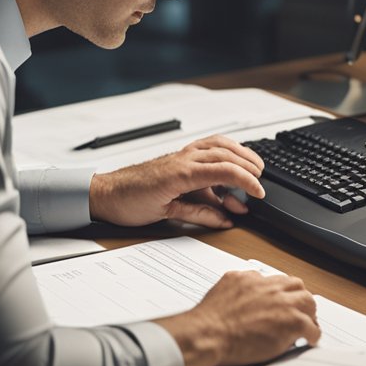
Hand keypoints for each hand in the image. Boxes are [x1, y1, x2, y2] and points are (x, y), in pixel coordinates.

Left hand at [89, 135, 264, 228]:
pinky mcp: (178, 158)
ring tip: (254, 167)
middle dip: (248, 168)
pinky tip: (231, 160)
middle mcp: (184, 158)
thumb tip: (224, 220)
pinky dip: (224, 150)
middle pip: (226, 155)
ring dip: (240, 154)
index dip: (246, 182)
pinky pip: (206, 147)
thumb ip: (199, 214)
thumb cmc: (129, 202)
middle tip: (260, 184)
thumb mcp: (166, 214)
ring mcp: (181, 155)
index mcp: (182, 172)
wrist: (105, 193)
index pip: (225, 171)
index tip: (258, 194)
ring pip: (218, 145)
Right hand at [155, 270, 319, 365]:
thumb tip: (241, 293)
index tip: (281, 300)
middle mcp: (269, 287)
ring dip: (308, 313)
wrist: (208, 335)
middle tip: (298, 310)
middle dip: (298, 298)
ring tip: (307, 324)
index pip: (275, 280)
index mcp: (250, 279)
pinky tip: (309, 340)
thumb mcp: (221, 292)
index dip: (281, 292)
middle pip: (296, 285)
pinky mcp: (291, 322)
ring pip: (308, 301)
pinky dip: (312, 335)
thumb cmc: (208, 322)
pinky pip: (311, 327)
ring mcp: (282, 304)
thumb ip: (237, 288)